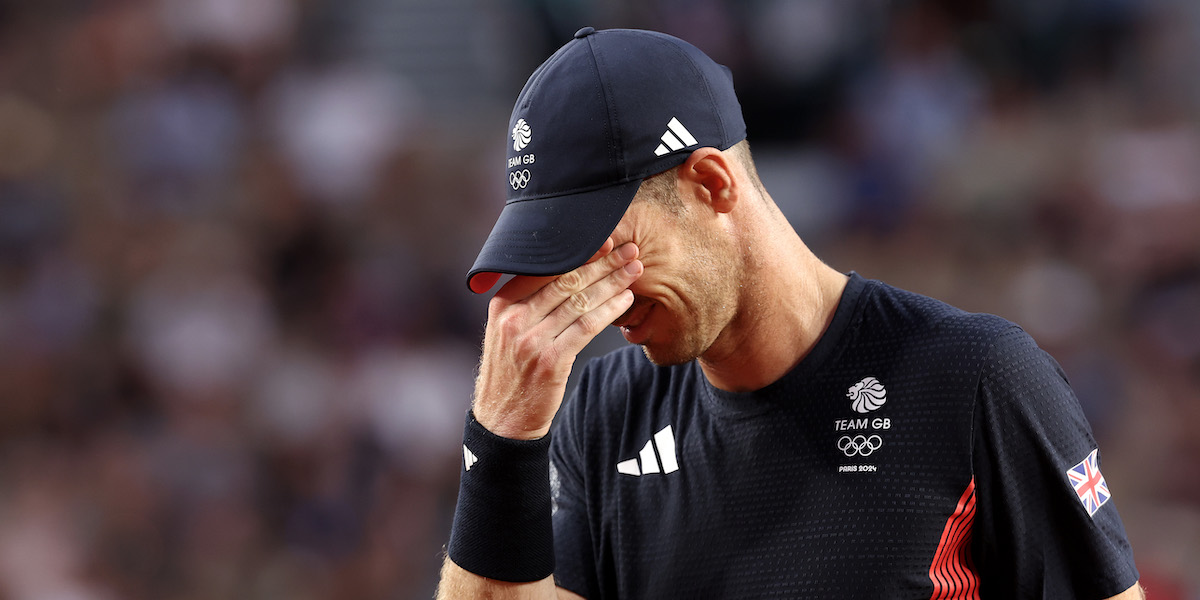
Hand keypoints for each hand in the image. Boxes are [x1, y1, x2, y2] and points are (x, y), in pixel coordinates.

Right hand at [473, 238, 641, 438]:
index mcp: (502, 303)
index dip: (579, 252)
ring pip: (579, 301)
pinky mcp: (550, 360)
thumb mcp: (506, 332)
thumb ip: (527, 304)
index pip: (545, 268)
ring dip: (612, 282)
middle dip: (603, 263)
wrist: (503, 420)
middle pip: (566, 279)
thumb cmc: (512, 373)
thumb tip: (566, 273)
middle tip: (629, 250)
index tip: (605, 240)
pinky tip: (625, 300)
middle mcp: (514, 317)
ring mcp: (531, 339)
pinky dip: (609, 310)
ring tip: (635, 270)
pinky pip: (586, 327)